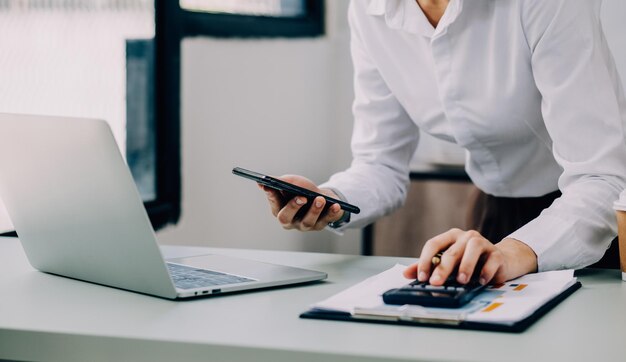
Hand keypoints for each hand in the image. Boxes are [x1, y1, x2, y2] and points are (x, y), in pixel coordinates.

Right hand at [258, 175, 344, 230]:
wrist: (322, 196)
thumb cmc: (303, 190)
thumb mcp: (292, 183)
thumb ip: (279, 182)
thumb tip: (262, 182)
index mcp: (280, 210)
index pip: (273, 205)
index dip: (272, 197)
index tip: (271, 187)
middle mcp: (290, 221)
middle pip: (286, 218)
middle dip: (293, 207)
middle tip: (301, 197)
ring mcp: (305, 225)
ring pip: (307, 222)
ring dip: (314, 210)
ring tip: (320, 199)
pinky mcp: (320, 225)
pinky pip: (326, 221)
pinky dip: (331, 213)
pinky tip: (336, 206)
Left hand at [403, 228, 537, 285]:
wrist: (501, 260)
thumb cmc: (470, 262)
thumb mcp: (448, 262)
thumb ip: (428, 266)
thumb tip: (406, 274)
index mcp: (450, 237)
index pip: (433, 244)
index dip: (425, 260)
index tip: (421, 277)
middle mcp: (466, 237)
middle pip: (451, 251)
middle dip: (442, 268)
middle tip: (436, 283)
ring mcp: (483, 243)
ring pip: (472, 249)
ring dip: (466, 266)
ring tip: (461, 280)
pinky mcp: (497, 253)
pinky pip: (491, 260)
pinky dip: (486, 271)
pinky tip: (480, 281)